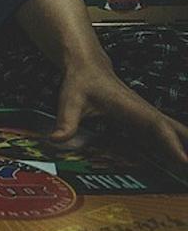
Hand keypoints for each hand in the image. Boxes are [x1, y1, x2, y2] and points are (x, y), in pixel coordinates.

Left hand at [51, 57, 187, 162]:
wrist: (87, 66)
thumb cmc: (80, 82)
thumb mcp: (69, 101)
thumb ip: (65, 121)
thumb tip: (55, 140)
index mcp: (133, 109)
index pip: (157, 127)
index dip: (172, 144)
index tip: (185, 161)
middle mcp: (146, 113)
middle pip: (178, 132)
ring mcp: (148, 117)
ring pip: (177, 133)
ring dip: (186, 148)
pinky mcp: (145, 122)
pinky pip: (167, 137)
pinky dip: (177, 148)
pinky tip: (180, 164)